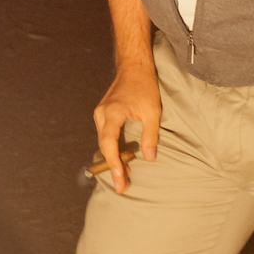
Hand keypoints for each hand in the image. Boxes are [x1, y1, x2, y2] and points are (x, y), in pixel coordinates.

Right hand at [92, 57, 159, 193]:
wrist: (134, 67)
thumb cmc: (144, 86)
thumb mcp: (152, 112)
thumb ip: (150, 136)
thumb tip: (149, 158)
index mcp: (113, 113)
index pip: (109, 144)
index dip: (114, 164)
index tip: (120, 179)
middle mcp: (102, 114)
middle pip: (104, 147)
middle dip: (112, 167)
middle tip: (123, 186)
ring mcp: (100, 113)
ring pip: (103, 142)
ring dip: (112, 158)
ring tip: (124, 175)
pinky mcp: (103, 113)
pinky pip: (105, 135)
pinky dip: (112, 148)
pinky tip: (121, 157)